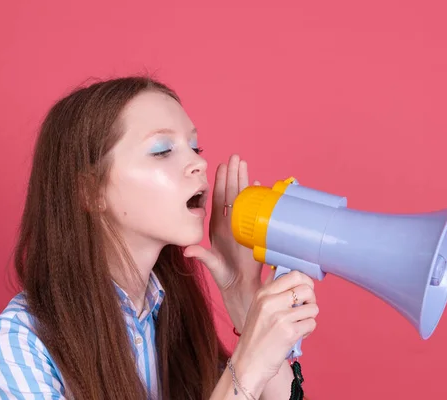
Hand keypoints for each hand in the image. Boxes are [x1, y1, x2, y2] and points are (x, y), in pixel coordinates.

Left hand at [184, 154, 262, 329]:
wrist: (241, 288)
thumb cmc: (226, 278)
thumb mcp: (213, 266)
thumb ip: (202, 256)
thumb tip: (188, 250)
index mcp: (217, 227)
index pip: (219, 199)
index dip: (220, 182)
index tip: (222, 165)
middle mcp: (229, 223)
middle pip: (231, 193)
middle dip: (233, 174)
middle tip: (236, 157)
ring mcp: (242, 225)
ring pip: (243, 198)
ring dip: (244, 181)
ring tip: (244, 164)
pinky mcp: (253, 230)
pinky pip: (255, 209)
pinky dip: (257, 196)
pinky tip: (258, 184)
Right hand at [228, 270, 318, 396]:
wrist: (247, 363)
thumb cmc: (255, 336)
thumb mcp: (258, 307)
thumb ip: (274, 292)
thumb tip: (295, 278)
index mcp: (263, 293)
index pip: (294, 274)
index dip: (305, 281)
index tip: (305, 290)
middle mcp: (271, 301)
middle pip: (307, 288)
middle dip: (311, 299)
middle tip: (305, 308)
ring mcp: (280, 317)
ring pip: (313, 308)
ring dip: (309, 317)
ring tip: (297, 325)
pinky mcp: (289, 332)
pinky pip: (311, 324)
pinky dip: (307, 331)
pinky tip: (296, 336)